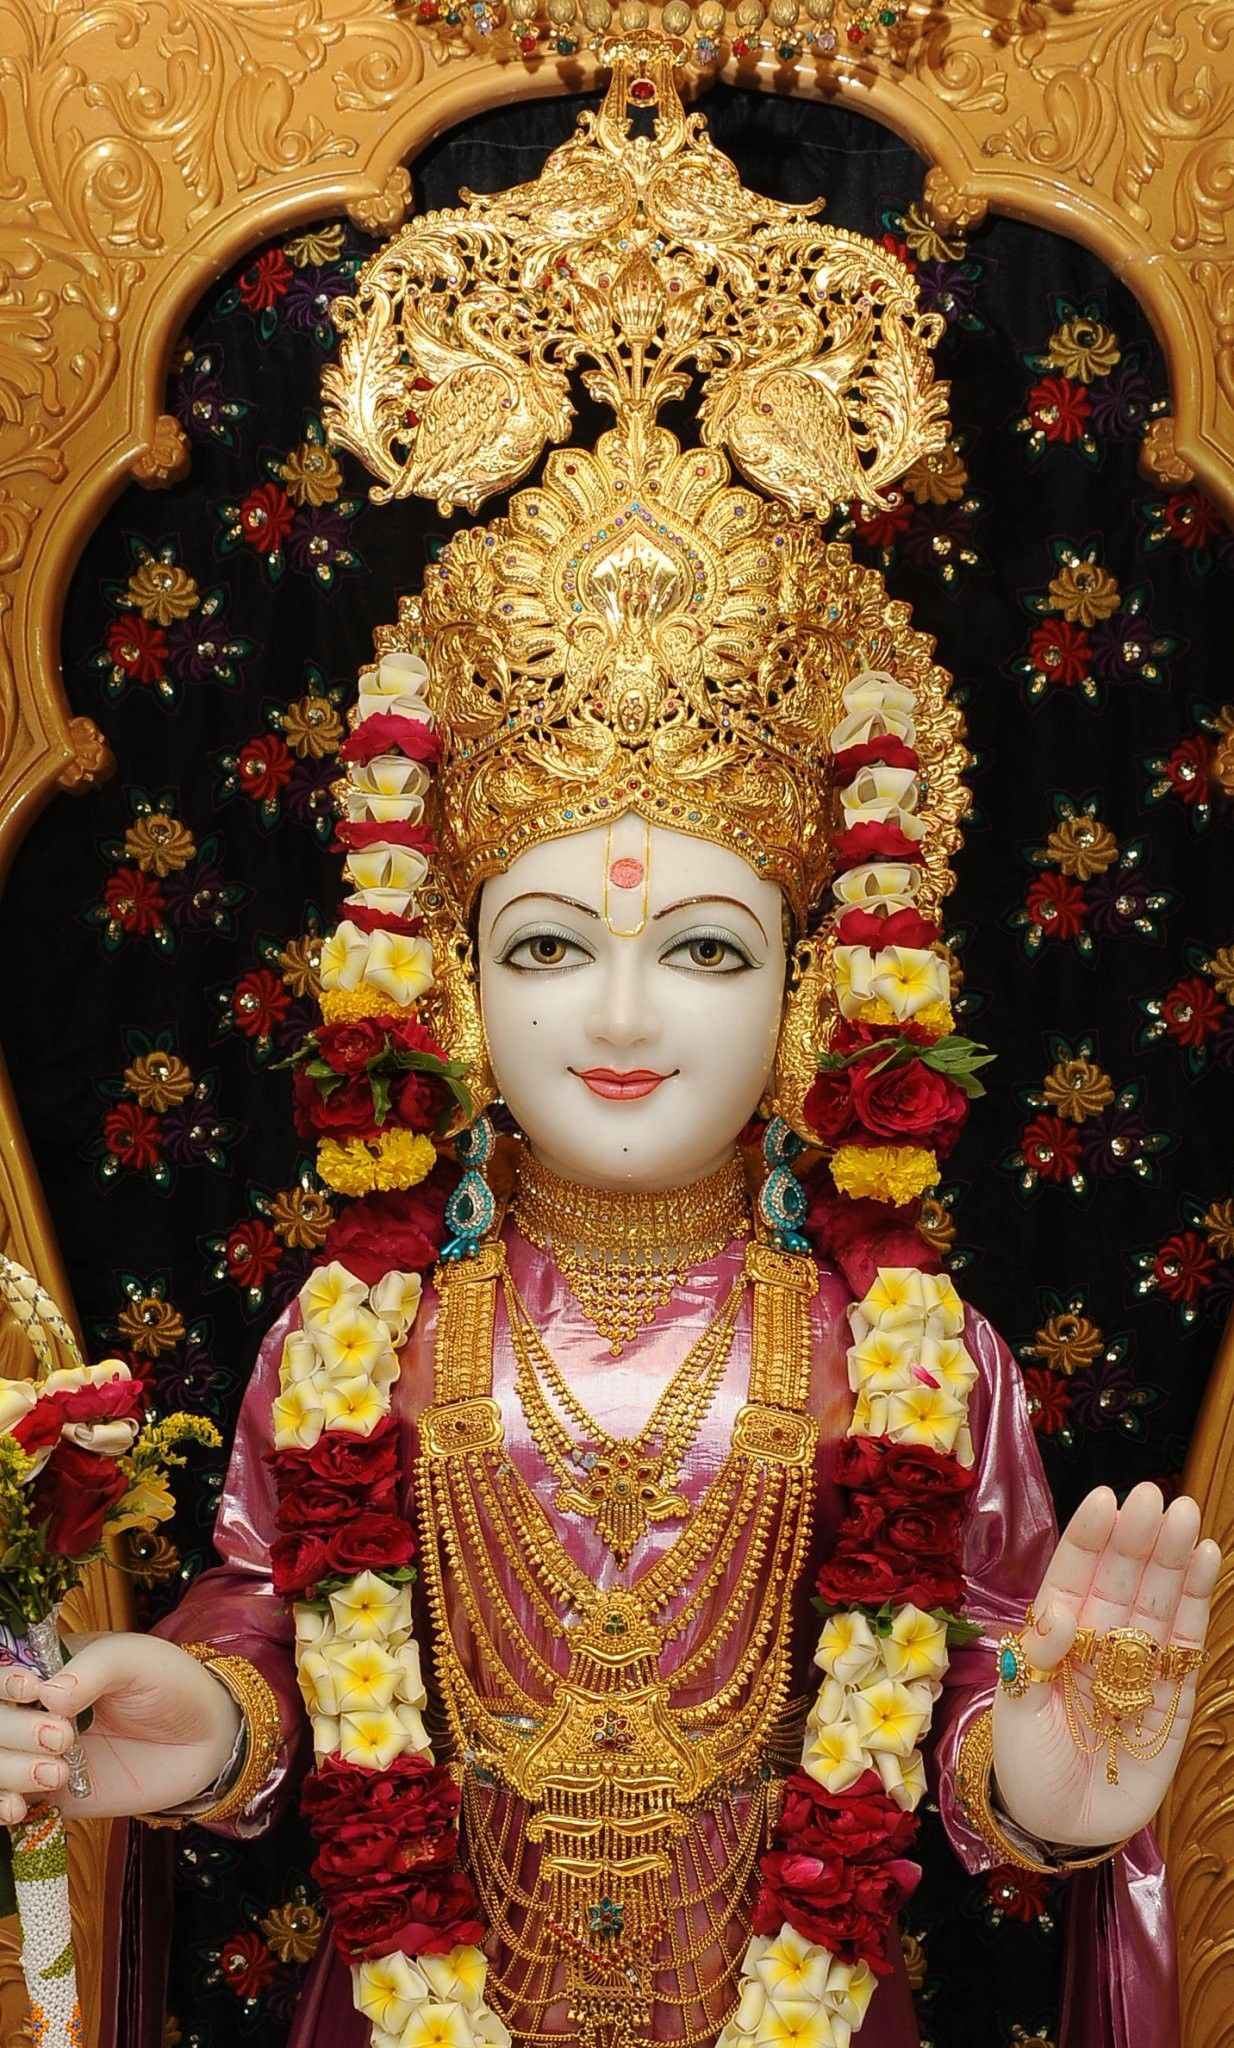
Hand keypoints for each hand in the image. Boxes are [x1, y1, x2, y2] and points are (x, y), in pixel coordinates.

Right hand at [0, 1632, 241, 1825]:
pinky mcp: (49, 1795)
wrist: (204, 1740)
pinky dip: (1, 1806)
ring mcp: (37, 1754)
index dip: (5, 1684)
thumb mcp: (135, 1660)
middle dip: (13, 1731)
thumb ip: (94, 1669)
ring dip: (10, 1771)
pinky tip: (18, 1808)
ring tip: (58, 1772)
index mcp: (48, 1668)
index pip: (1, 1674)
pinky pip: (6, 1803)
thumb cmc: (169, 1685)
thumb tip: (47, 1694)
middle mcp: (34, 1711)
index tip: (32, 1690)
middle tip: (61, 1737)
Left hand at [991, 1482, 1220, 1849]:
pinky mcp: (1173, 1697)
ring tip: (1186, 1515)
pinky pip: (1187, 1642)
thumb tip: (1057, 1610)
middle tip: (1155, 1496)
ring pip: (1158, 1601)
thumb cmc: (1026, 1765)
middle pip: (1121, 1579)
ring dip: (1172, 1558)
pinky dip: (1198, 1601)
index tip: (1105, 1499)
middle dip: (1137, 1538)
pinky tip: (1207, 1558)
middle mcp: (1098, 1640)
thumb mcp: (1016, 1714)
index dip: (1089, 1539)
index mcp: (1054, 1636)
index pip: (1073, 1575)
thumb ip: (1034, 1661)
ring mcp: (1137, 1664)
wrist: (1062, 1827)